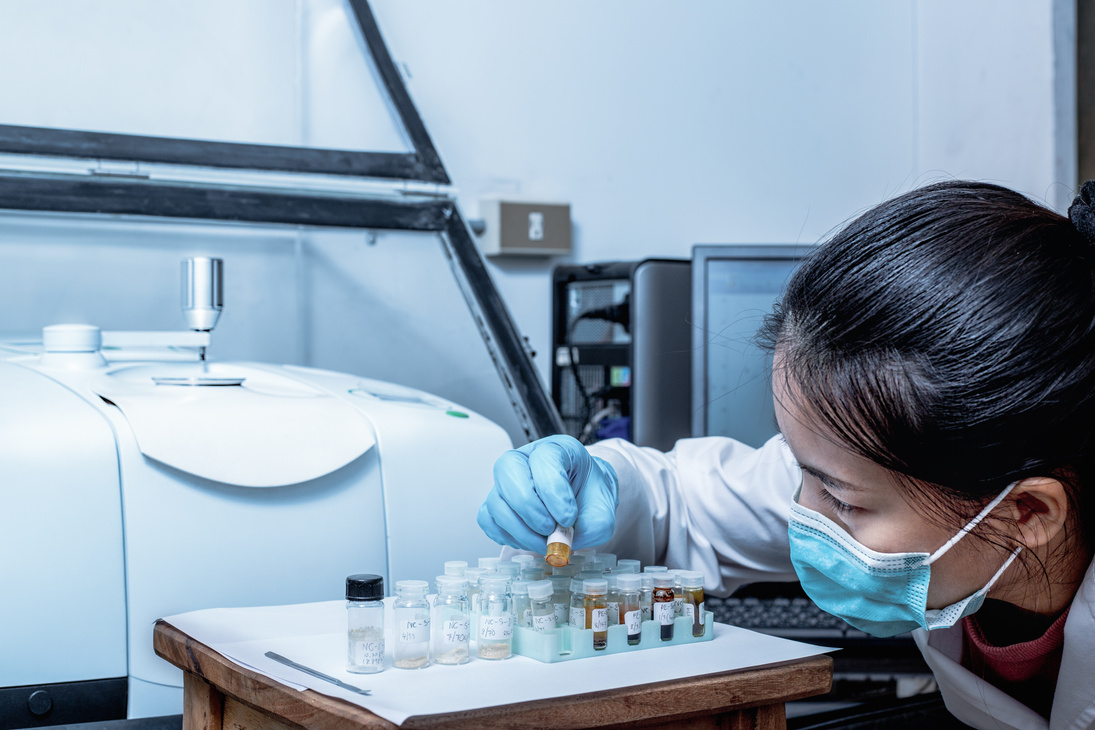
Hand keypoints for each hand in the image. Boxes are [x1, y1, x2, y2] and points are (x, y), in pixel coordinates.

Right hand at [477, 434, 618, 552]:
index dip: (554, 492)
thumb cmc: (590, 501)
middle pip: (508, 470)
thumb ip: (591, 526)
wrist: (584, 505)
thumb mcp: (603, 512)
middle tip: (549, 529)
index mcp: (558, 449)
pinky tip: (528, 539)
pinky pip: (487, 519)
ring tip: (543, 541)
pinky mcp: (496, 502)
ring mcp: (507, 480)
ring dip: (520, 529)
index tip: (568, 517)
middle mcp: (527, 458)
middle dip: (529, 508)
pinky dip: (506, 535)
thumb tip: (561, 541)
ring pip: (496, 500)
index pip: (544, 460)